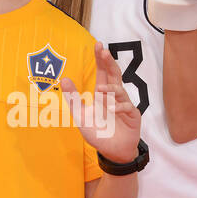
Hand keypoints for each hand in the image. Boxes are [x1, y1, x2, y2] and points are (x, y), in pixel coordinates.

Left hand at [61, 44, 140, 162]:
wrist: (112, 152)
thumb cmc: (98, 133)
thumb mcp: (81, 115)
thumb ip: (73, 98)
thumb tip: (64, 79)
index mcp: (102, 94)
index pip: (103, 72)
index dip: (101, 59)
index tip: (99, 45)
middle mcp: (114, 97)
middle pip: (114, 75)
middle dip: (109, 63)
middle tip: (105, 52)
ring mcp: (124, 105)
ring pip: (120, 90)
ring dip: (111, 88)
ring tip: (101, 90)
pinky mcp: (132, 116)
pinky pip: (127, 107)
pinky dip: (119, 107)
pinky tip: (112, 109)